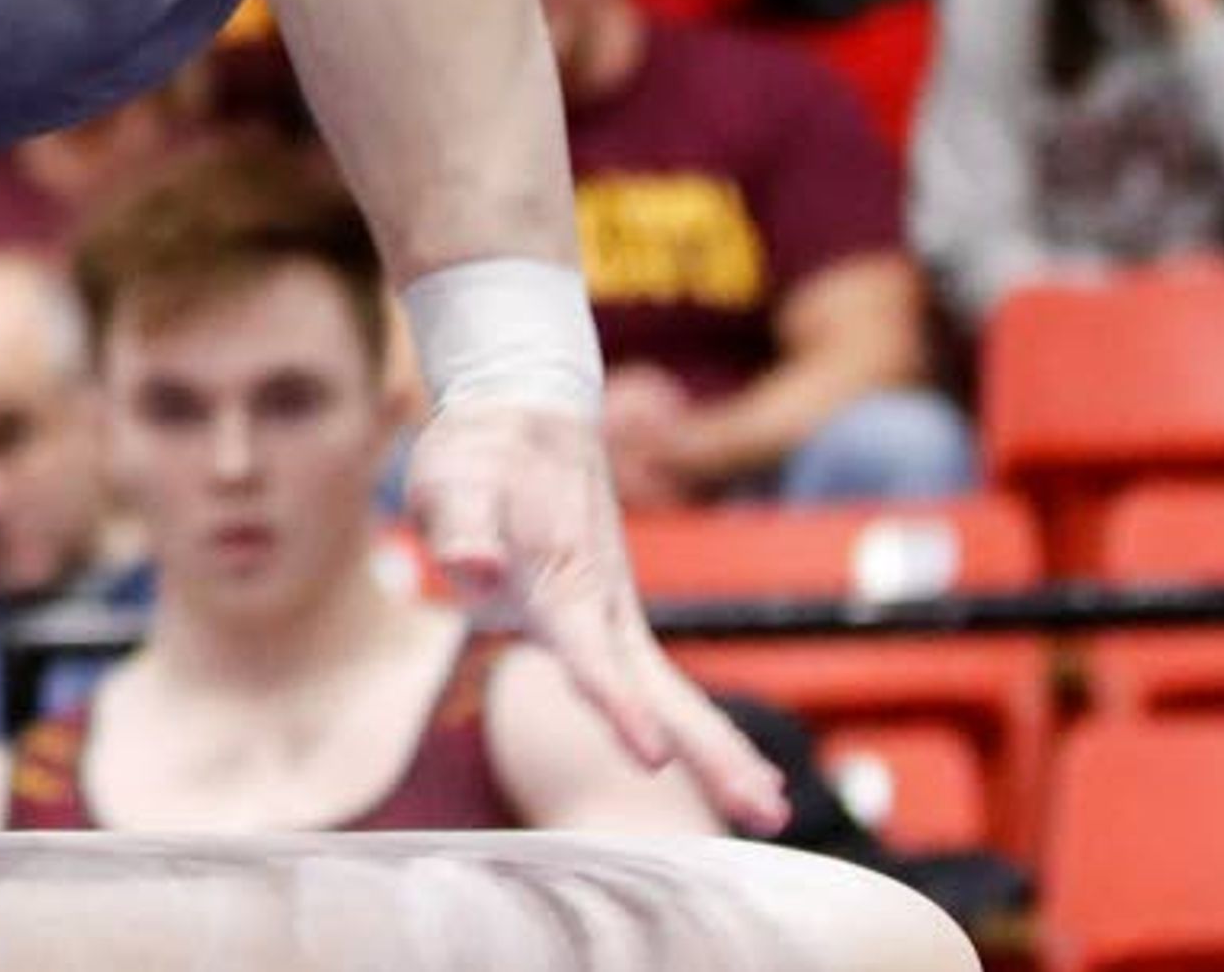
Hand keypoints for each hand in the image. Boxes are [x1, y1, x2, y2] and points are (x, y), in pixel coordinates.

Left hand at [407, 390, 789, 830]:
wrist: (528, 411)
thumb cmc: (483, 454)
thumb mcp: (455, 481)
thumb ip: (464, 530)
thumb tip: (476, 572)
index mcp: (562, 583)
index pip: (592, 657)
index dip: (619, 707)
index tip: (653, 757)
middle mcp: (601, 605)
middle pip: (663, 689)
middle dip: (713, 751)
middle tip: (765, 812)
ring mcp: (612, 613)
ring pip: (672, 689)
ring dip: (720, 747)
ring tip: (768, 808)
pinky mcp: (608, 618)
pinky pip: (657, 681)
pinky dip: (699, 724)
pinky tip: (737, 770)